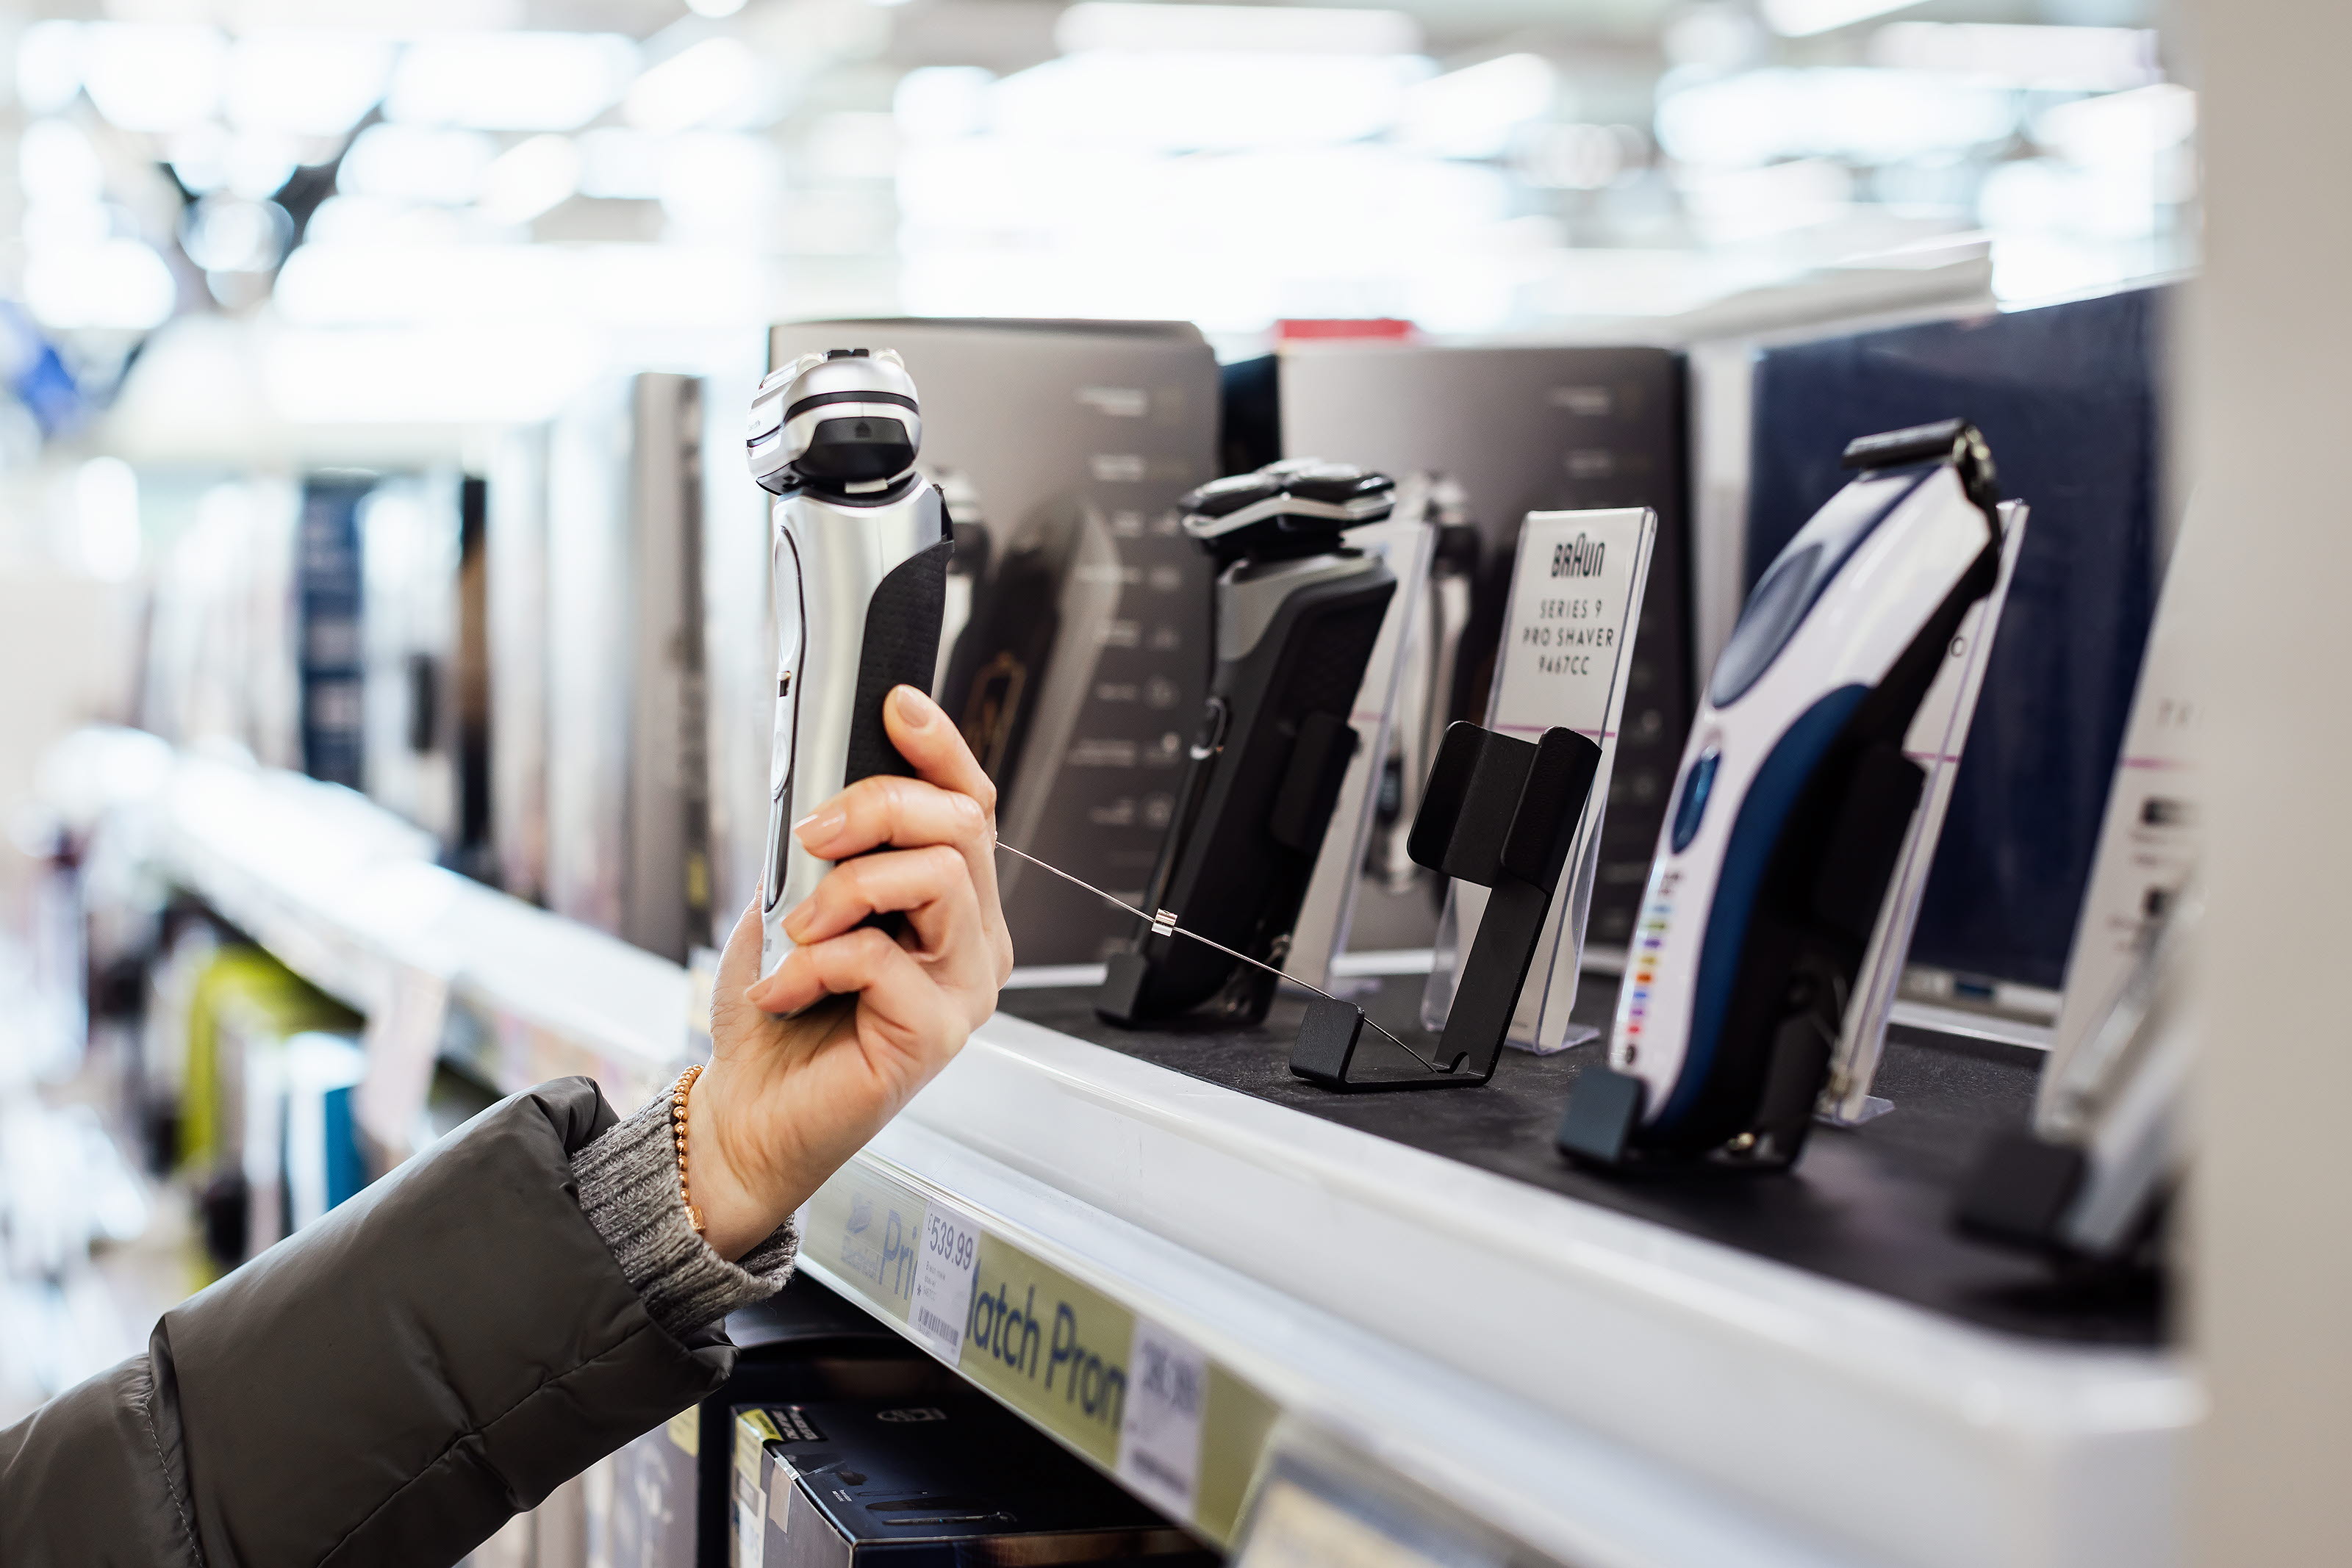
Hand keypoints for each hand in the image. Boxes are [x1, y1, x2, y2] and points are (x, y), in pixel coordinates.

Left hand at [686, 685, 1014, 1258]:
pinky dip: (813, 962)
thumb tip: (827, 785)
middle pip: (961, 823)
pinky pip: (881, 955)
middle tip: (811, 833)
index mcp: (952, 903)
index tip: (896, 704)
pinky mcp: (936, 1034)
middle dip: (878, 804)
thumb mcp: (795, 901)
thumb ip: (829, 848)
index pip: (972, 803)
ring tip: (797, 929)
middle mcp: (974, 941)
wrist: (748, 1109)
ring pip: (936, 875)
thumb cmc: (778, 1011)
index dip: (941, 746)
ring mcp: (964, 989)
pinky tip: (784, 989)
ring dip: (845, 886)